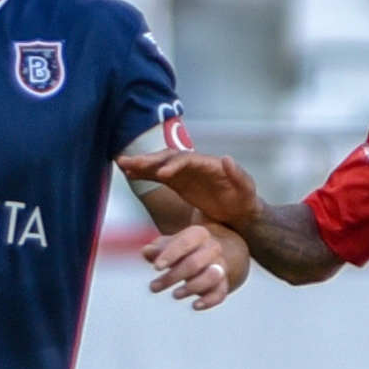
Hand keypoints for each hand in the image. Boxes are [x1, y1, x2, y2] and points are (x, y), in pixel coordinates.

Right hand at [117, 149, 262, 228]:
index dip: (174, 165)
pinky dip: (144, 173)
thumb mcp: (246, 189)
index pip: (188, 160)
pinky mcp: (178, 182)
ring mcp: (185, 172)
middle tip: (131, 163)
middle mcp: (194, 164)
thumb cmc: (245, 200)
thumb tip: (226, 158)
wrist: (239, 210)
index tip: (162, 175)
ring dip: (142, 163)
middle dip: (151, 160)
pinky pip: (157, 175)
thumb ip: (237, 174)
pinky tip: (128, 173)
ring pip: (160, 164)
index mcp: (209, 164)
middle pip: (169, 158)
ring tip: (122, 163)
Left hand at [143, 223, 233, 310]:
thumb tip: (146, 252)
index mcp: (199, 234)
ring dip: (191, 288)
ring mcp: (220, 266)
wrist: (210, 255)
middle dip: (172, 277)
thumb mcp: (170, 245)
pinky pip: (220, 294)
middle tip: (153, 287)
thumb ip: (157, 248)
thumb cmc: (184, 249)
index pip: (185, 243)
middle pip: (194, 263)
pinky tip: (195, 306)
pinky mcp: (223, 284)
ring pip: (210, 277)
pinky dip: (208, 301)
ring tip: (175, 295)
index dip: (170, 255)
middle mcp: (213, 248)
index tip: (156, 267)